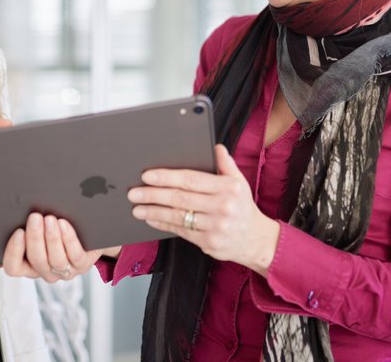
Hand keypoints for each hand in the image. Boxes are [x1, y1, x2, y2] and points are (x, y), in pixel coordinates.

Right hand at [0, 213, 104, 282]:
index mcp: (27, 265)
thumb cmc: (51, 229)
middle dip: (35, 237)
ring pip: (55, 259)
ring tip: (50, 218)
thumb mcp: (31, 233)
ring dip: (51, 238)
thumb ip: (14, 238)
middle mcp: (45, 271)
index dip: (14, 252)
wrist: (84, 232)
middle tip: (35, 217)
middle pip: (36, 260)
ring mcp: (64, 271)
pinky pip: (74, 255)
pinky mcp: (82, 265)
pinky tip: (64, 225)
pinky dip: (68, 239)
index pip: (13, 267)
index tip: (18, 232)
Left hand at [127, 144, 279, 275]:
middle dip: (154, 194)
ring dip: (154, 211)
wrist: (256, 240)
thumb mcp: (239, 182)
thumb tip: (215, 147)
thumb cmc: (242, 207)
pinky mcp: (209, 243)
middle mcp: (223, 207)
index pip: (191, 179)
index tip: (148, 175)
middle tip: (134, 192)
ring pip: (178, 216)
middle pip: (181, 198)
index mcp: (229, 188)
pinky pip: (181, 231)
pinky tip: (151, 219)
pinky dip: (163, 224)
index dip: (167, 177)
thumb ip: (225, 164)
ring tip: (137, 207)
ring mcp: (216, 226)